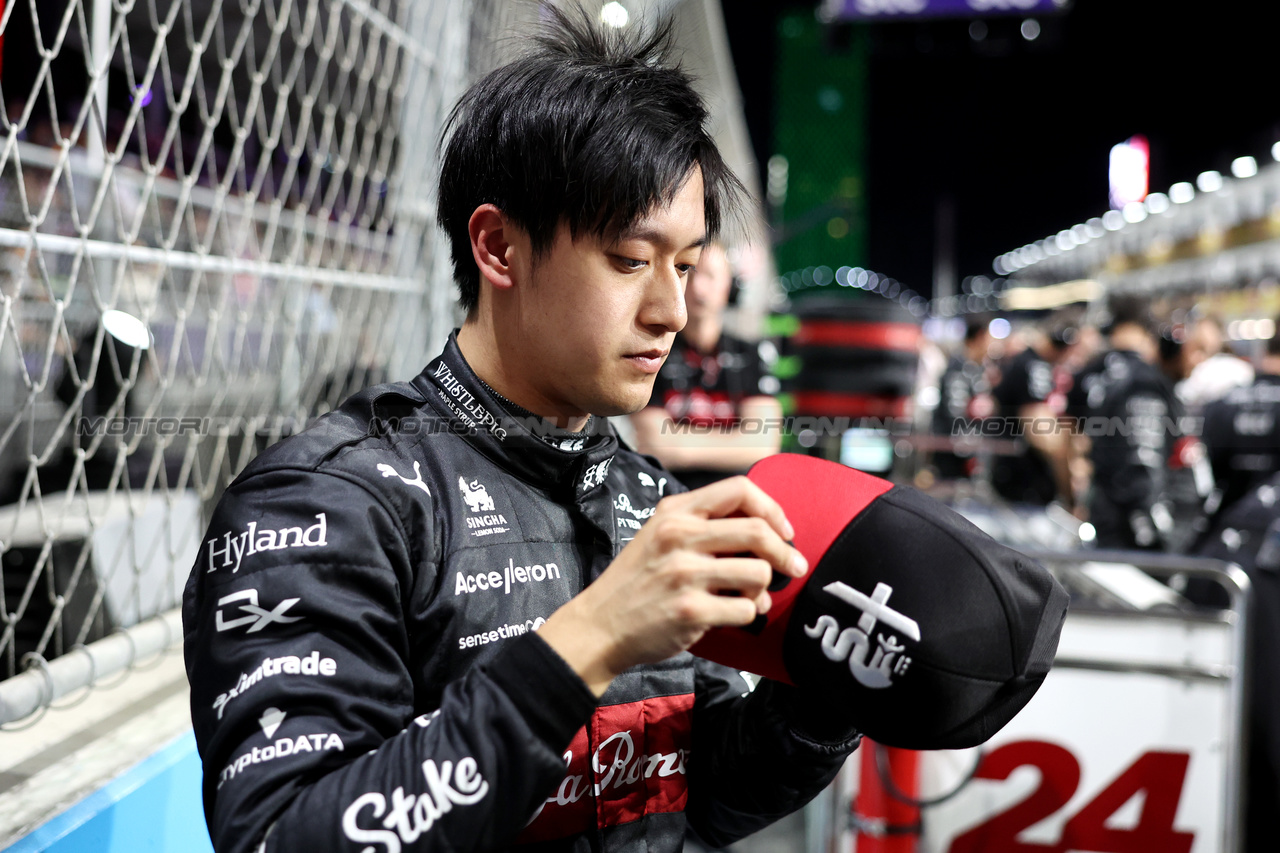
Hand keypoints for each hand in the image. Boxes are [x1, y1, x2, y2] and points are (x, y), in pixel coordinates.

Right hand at [539, 476, 807, 695]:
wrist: (599, 626)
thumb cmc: (636, 582)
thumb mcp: (658, 535)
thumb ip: (701, 524)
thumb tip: (763, 526)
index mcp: (675, 512)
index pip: (739, 489)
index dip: (771, 508)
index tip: (783, 530)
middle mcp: (679, 537)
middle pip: (758, 531)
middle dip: (785, 552)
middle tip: (793, 566)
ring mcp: (683, 574)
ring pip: (758, 573)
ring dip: (763, 589)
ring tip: (750, 597)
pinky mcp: (690, 610)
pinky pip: (746, 609)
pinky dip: (748, 614)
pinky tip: (733, 615)